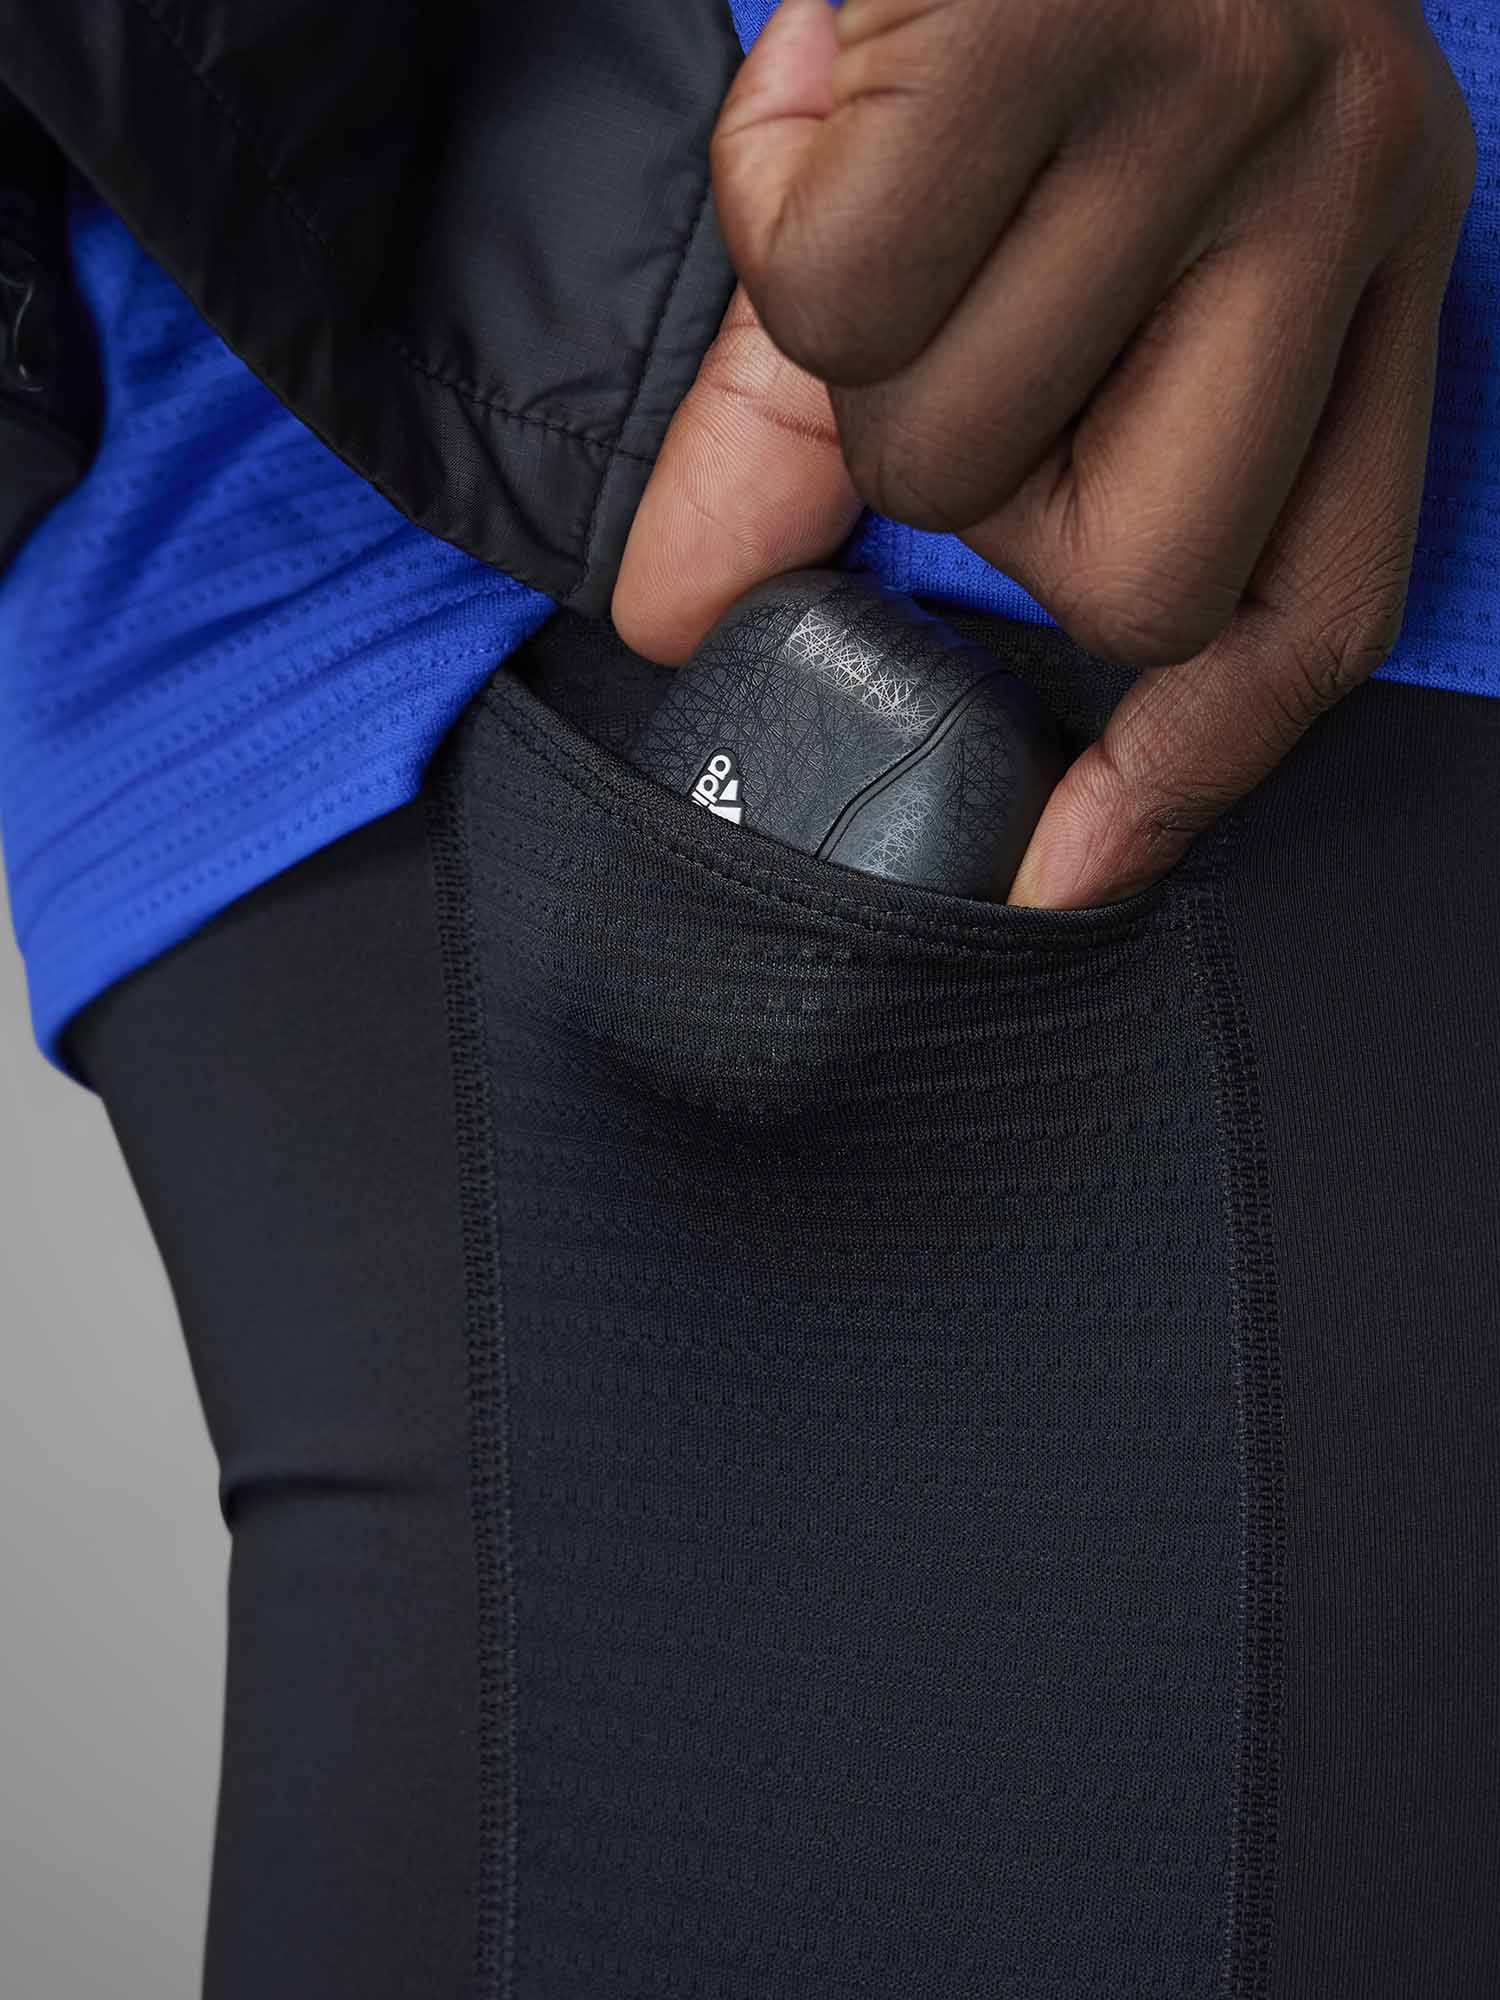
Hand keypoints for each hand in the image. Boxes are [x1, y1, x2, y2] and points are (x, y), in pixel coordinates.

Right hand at [614, 0, 1474, 905]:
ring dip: (849, 337)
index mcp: (1366, 258)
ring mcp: (1234, 108)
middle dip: (968, 493)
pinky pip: (850, 295)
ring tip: (889, 153)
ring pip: (954, 446)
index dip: (1179, 771)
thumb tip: (684, 619)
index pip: (1307, 607)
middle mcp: (1348, 189)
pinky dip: (779, 207)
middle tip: (943, 314)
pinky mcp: (1079, 26)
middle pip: (1126, 577)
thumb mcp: (982, 221)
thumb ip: (844, 453)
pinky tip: (842, 84)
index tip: (1054, 866)